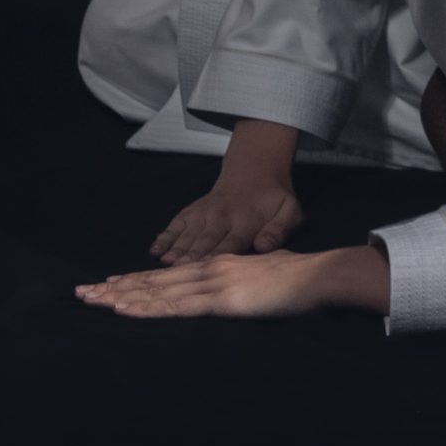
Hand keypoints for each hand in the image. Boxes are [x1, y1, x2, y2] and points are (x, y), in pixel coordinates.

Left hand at [79, 248, 351, 320]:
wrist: (318, 275)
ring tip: (92, 300)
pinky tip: (125, 308)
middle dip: (116, 287)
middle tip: (83, 293)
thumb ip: (245, 277)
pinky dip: (146, 307)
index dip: (138, 280)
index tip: (111, 284)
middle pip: (154, 280)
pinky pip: (175, 306)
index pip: (169, 275)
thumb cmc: (300, 277)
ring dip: (122, 296)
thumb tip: (239, 284)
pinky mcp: (220, 300)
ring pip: (157, 291)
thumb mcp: (265, 272)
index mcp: (219, 265)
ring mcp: (213, 284)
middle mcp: (208, 270)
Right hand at [151, 176, 301, 263]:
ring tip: (163, 262)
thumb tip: (263, 246)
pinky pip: (176, 224)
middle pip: (205, 241)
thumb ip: (279, 229)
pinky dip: (165, 237)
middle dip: (191, 255)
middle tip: (177, 270)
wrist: (254, 175)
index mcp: (246, 222)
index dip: (217, 257)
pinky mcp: (192, 211)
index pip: (231, 244)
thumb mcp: (290, 212)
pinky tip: (155, 250)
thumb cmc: (273, 202)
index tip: (206, 270)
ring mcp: (204, 213)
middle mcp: (222, 218)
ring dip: (175, 249)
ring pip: (188, 234)